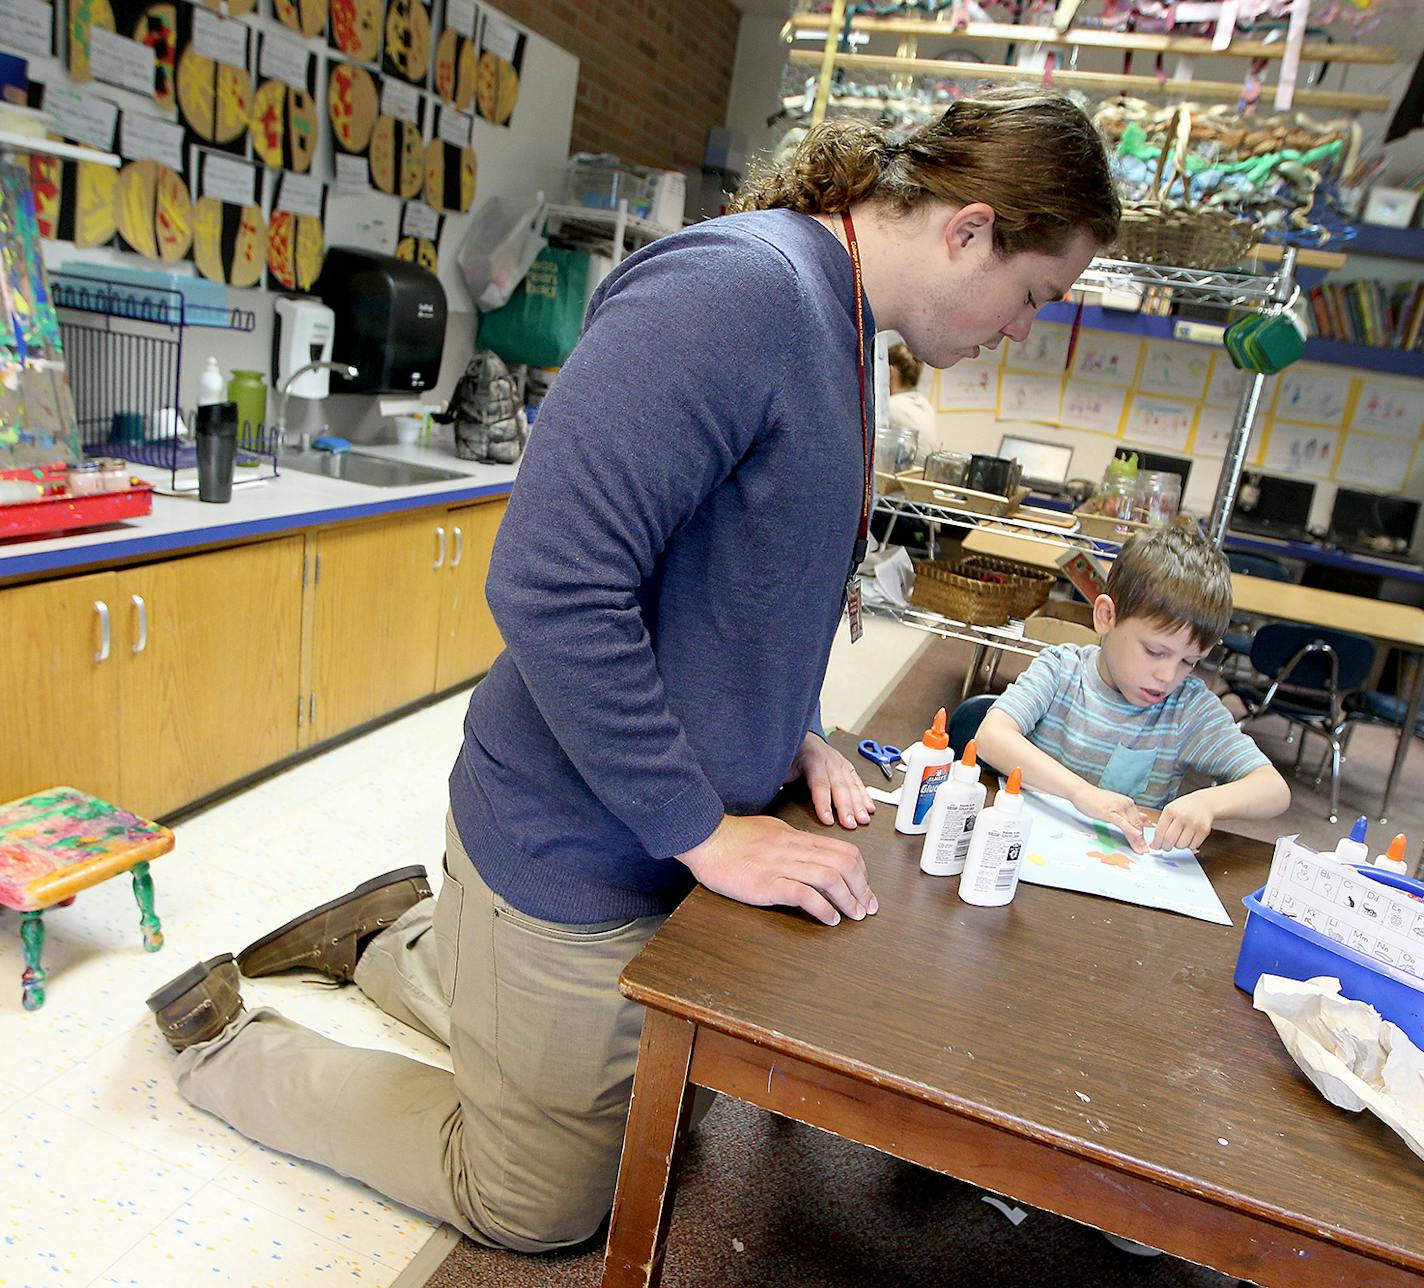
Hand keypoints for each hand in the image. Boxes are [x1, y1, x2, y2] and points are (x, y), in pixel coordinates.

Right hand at [678, 814, 877, 925]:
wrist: (705, 839)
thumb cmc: (733, 837)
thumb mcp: (771, 831)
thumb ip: (793, 843)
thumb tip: (811, 853)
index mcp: (797, 838)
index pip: (843, 850)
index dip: (862, 871)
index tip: (864, 888)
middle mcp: (794, 850)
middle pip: (844, 863)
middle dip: (862, 887)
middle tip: (867, 907)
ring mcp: (781, 866)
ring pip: (830, 877)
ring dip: (849, 899)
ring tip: (854, 915)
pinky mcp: (767, 884)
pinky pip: (804, 894)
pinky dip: (823, 908)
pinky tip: (829, 919)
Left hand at [786, 733, 874, 830]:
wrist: (799, 737)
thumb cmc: (789, 754)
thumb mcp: (780, 763)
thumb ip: (778, 777)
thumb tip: (767, 792)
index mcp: (811, 757)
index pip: (819, 783)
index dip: (824, 803)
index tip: (828, 820)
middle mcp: (829, 759)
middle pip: (839, 785)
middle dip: (846, 807)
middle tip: (851, 824)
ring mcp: (840, 762)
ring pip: (852, 784)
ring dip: (859, 803)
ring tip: (863, 819)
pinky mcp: (847, 767)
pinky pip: (858, 782)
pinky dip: (865, 795)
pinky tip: (870, 807)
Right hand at [1072, 784, 1147, 852]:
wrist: (1081, 792)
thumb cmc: (1094, 799)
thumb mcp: (1115, 806)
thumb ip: (1127, 813)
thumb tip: (1143, 818)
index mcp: (1128, 803)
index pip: (1138, 822)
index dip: (1142, 835)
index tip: (1144, 845)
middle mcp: (1126, 804)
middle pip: (1137, 825)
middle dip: (1141, 840)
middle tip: (1144, 851)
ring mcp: (1119, 808)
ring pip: (1131, 826)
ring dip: (1137, 840)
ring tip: (1140, 850)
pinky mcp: (1110, 812)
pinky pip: (1122, 823)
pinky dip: (1130, 830)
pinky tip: (1136, 835)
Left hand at [1154, 791, 1215, 851]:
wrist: (1204, 803)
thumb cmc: (1184, 808)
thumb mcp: (1170, 810)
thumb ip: (1161, 826)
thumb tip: (1154, 845)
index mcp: (1170, 811)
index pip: (1159, 832)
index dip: (1156, 843)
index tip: (1156, 846)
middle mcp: (1182, 817)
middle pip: (1169, 840)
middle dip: (1166, 847)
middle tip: (1166, 846)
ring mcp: (1194, 824)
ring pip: (1181, 845)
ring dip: (1178, 846)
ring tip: (1179, 839)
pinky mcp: (1204, 831)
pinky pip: (1192, 846)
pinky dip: (1189, 845)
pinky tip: (1188, 838)